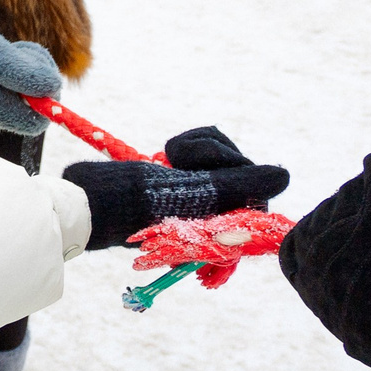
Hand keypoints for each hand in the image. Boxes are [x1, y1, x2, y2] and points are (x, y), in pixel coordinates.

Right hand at [0, 13, 60, 136]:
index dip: (48, 99)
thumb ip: (27, 75)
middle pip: (33, 108)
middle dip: (38, 79)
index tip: (41, 73)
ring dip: (28, 70)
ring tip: (14, 49)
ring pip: (22, 95)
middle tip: (25, 53)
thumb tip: (54, 88)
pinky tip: (4, 53)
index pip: (39, 121)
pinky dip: (14, 70)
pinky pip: (9, 87)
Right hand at [64, 127, 288, 251]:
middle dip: (212, 155)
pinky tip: (166, 155)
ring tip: (169, 157)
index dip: (236, 172)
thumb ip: (239, 184)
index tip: (199, 168)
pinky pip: (201, 149)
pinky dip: (187, 146)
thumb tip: (284, 176)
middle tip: (177, 159)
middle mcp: (212, 211)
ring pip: (221, 152)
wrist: (87, 198)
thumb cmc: (134, 202)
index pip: (255, 192)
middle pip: (239, 167)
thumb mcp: (190, 191)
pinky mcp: (180, 175)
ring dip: (197, 148)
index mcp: (220, 224)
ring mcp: (195, 193)